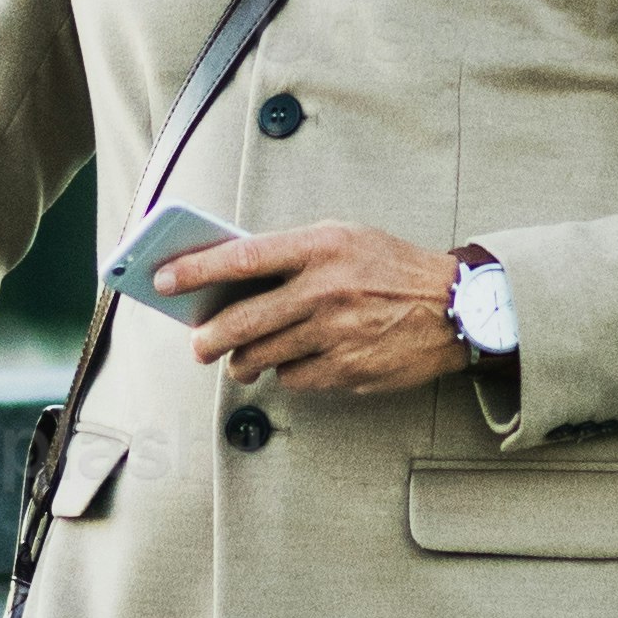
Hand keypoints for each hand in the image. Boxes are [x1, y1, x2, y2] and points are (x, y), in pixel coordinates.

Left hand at [158, 223, 462, 396]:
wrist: (455, 308)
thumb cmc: (390, 268)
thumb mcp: (343, 238)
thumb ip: (291, 253)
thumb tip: (229, 275)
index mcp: (320, 247)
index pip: (241, 259)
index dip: (195, 270)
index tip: (163, 279)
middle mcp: (324, 291)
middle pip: (241, 321)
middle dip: (207, 339)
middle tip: (197, 345)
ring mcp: (335, 334)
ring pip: (262, 357)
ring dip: (242, 362)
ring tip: (241, 359)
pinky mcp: (346, 370)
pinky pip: (294, 378)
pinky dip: (287, 373)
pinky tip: (297, 361)